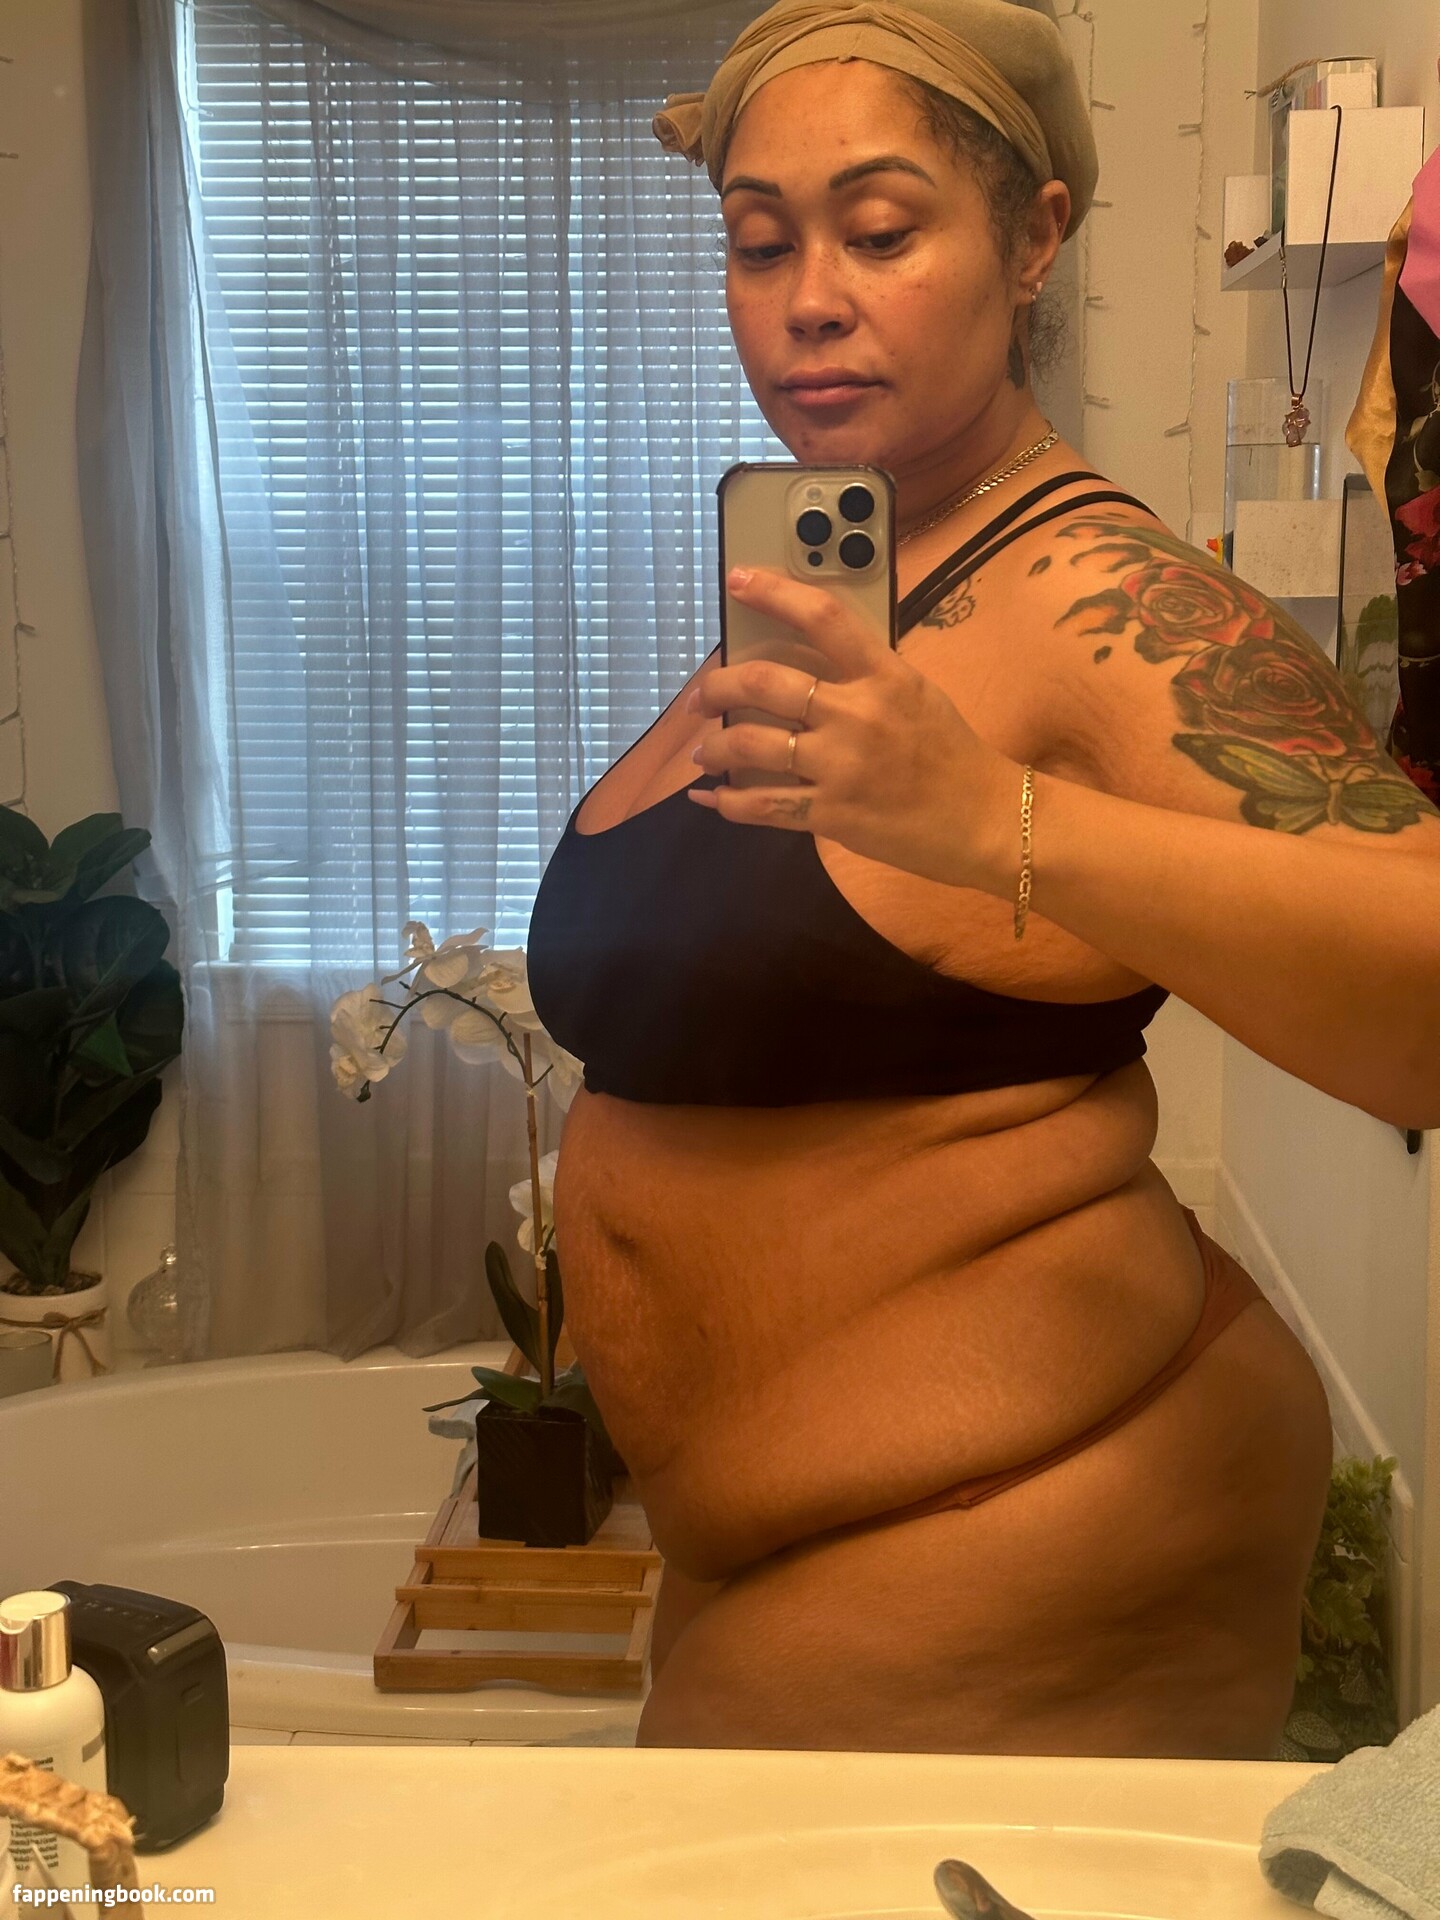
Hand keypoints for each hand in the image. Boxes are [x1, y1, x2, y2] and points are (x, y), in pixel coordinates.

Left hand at [686, 566, 1018, 892]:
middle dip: (716, 687)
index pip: (823, 617)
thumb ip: (865, 674)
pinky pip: (763, 805)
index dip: (773, 592)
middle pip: (764, 684)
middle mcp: (857, 714)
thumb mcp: (915, 693)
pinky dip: (726, 802)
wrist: (985, 820)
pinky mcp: (831, 814)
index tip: (737, 579)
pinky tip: (711, 798)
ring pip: (751, 745)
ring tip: (702, 750)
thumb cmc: (950, 753)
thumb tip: (806, 662)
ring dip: (714, 747)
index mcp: (883, 674)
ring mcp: (841, 766)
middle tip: (701, 696)